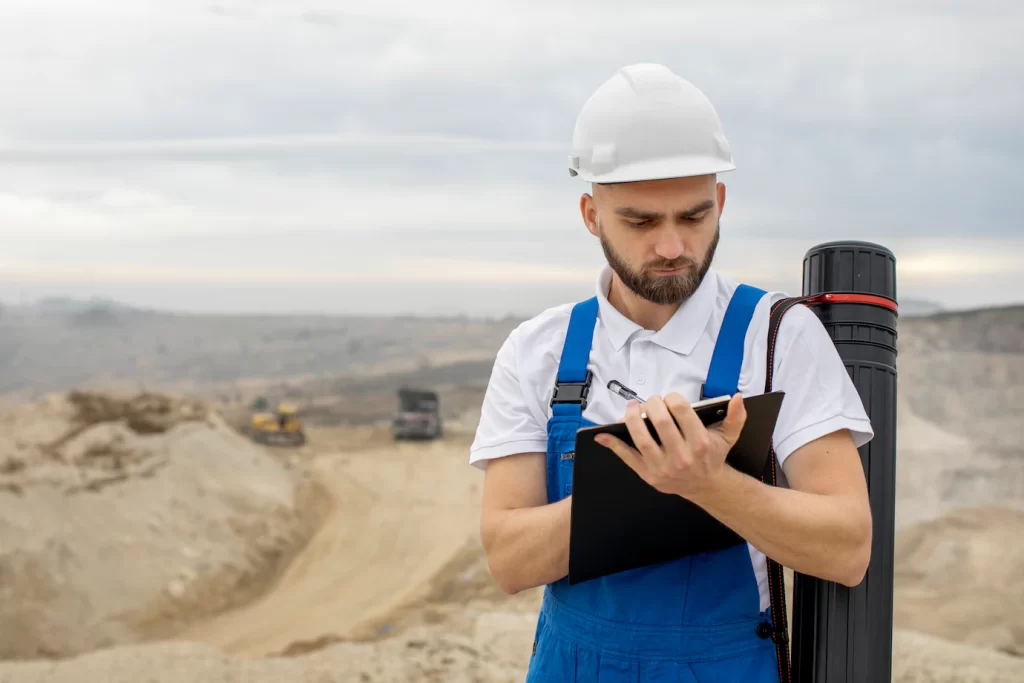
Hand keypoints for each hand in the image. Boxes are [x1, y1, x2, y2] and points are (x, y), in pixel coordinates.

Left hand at [594, 393, 746, 499]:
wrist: (705, 486)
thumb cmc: (712, 456)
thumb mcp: (728, 436)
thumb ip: (736, 416)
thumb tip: (738, 398)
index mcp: (700, 443)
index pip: (680, 410)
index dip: (672, 398)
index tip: (670, 398)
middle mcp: (681, 456)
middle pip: (659, 421)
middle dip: (652, 404)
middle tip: (651, 401)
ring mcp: (663, 467)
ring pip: (641, 438)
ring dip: (631, 418)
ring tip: (631, 408)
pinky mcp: (648, 475)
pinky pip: (627, 457)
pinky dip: (612, 445)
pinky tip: (602, 435)